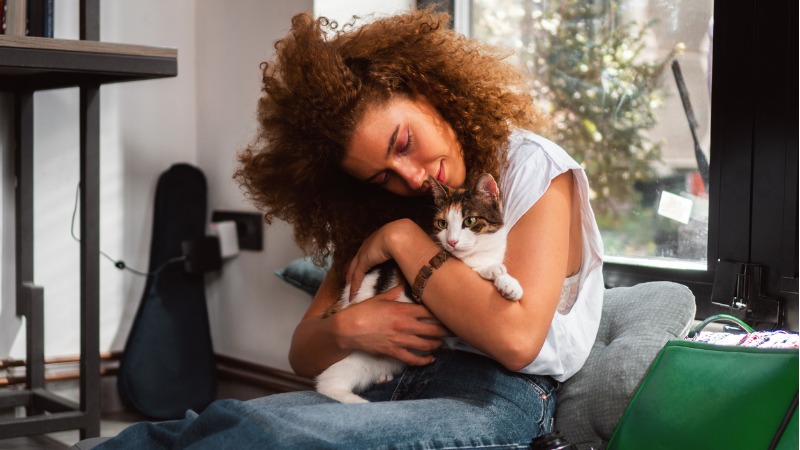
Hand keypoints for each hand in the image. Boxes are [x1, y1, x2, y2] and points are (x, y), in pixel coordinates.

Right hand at [333, 284, 450, 365]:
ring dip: (438, 344)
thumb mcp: (380, 298)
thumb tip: (404, 283)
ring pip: (427, 344)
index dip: (442, 312)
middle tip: (456, 330)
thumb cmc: (362, 311)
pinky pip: (413, 358)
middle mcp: (405, 325)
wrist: (347, 329)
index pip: (430, 310)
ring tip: (444, 343)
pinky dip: (424, 360)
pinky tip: (431, 359)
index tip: (450, 312)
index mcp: (403, 310)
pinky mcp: (393, 351)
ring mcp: (400, 339)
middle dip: (447, 330)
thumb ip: (395, 292)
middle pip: (434, 328)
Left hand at [346, 219, 413, 299]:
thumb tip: (413, 258)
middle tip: (349, 280)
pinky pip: (357, 276)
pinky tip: (352, 294)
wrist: (400, 235)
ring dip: (351, 280)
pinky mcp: (363, 262)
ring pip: (353, 269)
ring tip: (349, 289)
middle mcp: (367, 245)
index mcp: (376, 238)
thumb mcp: (404, 243)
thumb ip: (405, 251)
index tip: (361, 267)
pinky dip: (354, 286)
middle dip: (352, 270)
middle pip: (356, 260)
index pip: (366, 251)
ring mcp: (364, 253)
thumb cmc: (406, 238)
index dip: (363, 260)